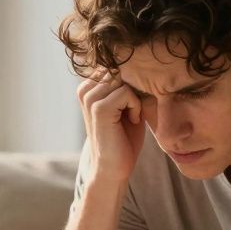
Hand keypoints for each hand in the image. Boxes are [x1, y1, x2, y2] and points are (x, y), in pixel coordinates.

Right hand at [77, 67, 145, 185]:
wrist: (114, 168)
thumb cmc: (124, 137)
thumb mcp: (128, 105)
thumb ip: (129, 83)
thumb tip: (145, 62)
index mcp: (89, 86)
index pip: (120, 66)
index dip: (134, 83)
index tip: (132, 105)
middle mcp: (85, 89)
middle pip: (122, 70)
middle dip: (136, 89)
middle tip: (134, 112)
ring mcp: (90, 98)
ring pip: (124, 80)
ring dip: (135, 99)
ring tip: (131, 117)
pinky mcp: (98, 108)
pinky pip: (126, 92)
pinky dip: (136, 107)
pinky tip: (132, 121)